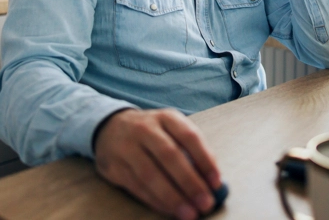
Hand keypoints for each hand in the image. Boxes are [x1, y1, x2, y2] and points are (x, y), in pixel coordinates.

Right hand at [94, 108, 221, 219]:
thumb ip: (192, 150)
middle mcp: (145, 129)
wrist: (111, 127)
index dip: (205, 160)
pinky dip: (155, 201)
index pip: (189, 137)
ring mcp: (127, 146)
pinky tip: (169, 210)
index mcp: (166, 117)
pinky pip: (137, 187)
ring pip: (150, 174)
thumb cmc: (153, 133)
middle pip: (170, 156)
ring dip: (172, 197)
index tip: (216, 183)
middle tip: (205, 203)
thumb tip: (212, 181)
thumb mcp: (172, 129)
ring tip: (188, 213)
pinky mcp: (114, 166)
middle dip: (190, 182)